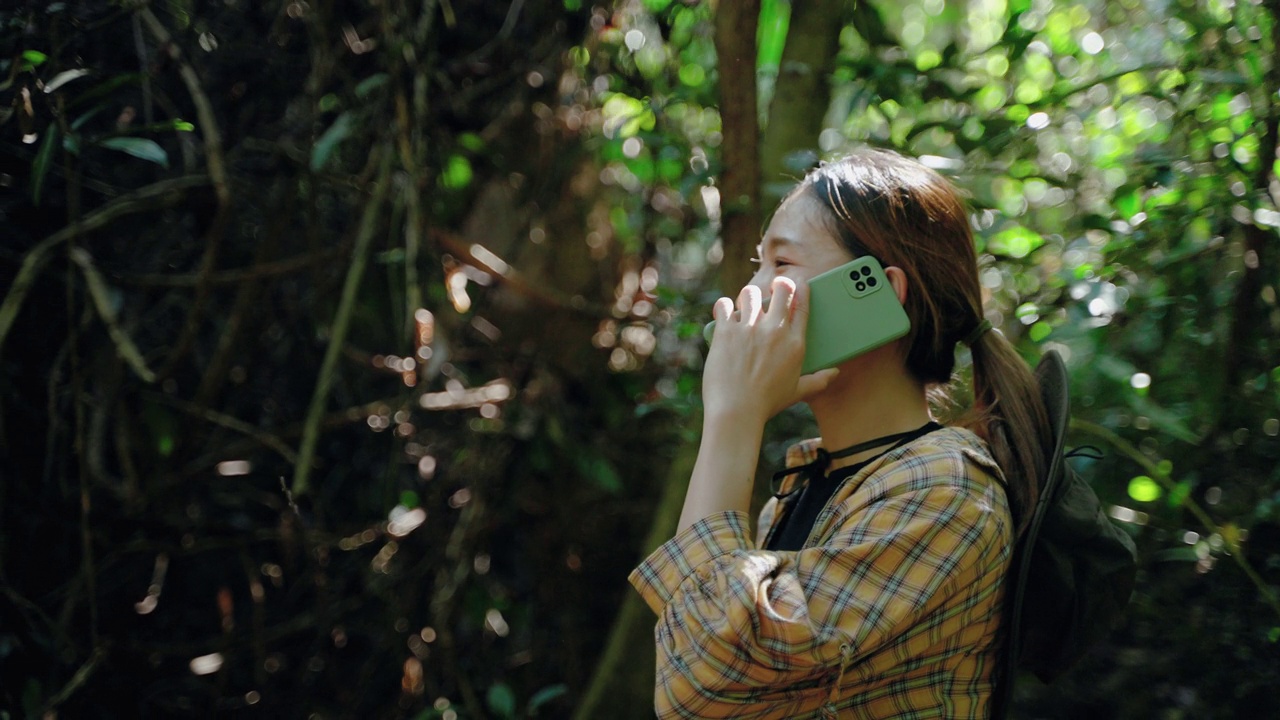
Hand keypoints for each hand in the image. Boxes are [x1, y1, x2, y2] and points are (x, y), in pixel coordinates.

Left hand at [702, 277, 838, 423]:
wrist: (736, 412)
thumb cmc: (766, 404)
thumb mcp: (797, 392)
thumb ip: (818, 380)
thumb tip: (834, 373)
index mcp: (795, 343)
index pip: (802, 304)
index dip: (801, 290)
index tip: (797, 285)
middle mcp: (775, 330)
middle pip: (781, 289)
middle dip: (778, 285)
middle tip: (772, 290)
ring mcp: (750, 328)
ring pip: (750, 292)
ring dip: (748, 297)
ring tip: (745, 305)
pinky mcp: (726, 331)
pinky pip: (724, 305)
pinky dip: (723, 307)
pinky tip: (724, 313)